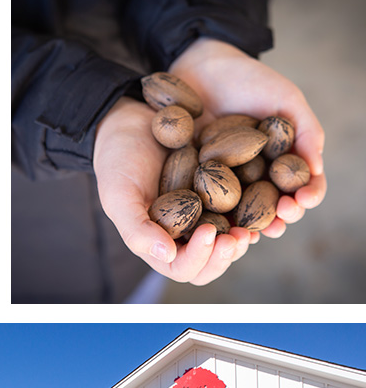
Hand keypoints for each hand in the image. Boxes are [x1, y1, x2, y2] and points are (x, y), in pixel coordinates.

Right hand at [94, 97, 252, 283]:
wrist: (131, 119)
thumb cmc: (117, 159)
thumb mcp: (117, 194)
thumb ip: (136, 229)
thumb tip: (167, 255)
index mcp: (159, 241)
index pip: (184, 268)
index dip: (199, 258)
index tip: (208, 233)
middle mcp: (186, 232)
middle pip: (214, 262)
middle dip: (228, 254)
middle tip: (240, 236)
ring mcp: (208, 212)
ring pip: (234, 239)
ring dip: (248, 235)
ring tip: (256, 222)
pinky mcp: (226, 188)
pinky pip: (248, 204)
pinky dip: (260, 207)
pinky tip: (269, 196)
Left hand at [170, 37, 325, 239]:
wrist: (200, 67)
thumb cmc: (249, 79)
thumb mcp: (285, 99)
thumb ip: (306, 131)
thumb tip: (317, 169)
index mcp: (281, 161)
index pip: (301, 185)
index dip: (306, 196)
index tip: (304, 199)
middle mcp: (255, 176)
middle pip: (272, 205)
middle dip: (279, 216)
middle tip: (280, 219)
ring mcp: (223, 180)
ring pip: (238, 211)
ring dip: (247, 225)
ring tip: (251, 231)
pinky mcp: (192, 180)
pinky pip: (202, 202)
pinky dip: (210, 216)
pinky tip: (213, 223)